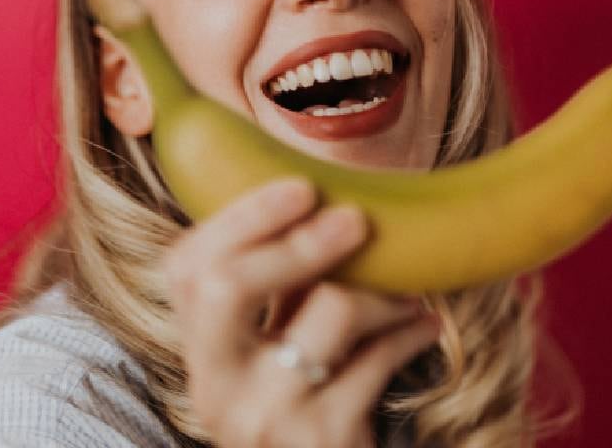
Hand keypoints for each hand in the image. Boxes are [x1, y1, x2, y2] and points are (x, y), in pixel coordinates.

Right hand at [162, 177, 440, 446]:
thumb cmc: (303, 412)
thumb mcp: (269, 356)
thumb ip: (273, 295)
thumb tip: (316, 204)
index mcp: (199, 354)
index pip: (187, 268)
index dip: (240, 218)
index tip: (301, 187)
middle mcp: (217, 386)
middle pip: (229, 284)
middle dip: (299, 239)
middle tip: (356, 220)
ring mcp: (266, 415)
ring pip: (329, 309)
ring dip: (382, 293)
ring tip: (408, 294)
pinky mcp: (322, 438)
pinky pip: (378, 357)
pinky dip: (410, 333)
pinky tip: (425, 325)